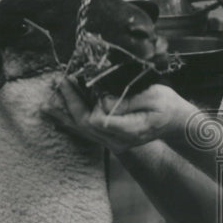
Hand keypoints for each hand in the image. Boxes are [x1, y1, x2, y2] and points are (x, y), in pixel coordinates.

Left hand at [44, 79, 192, 154]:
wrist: (176, 122)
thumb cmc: (167, 106)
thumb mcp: (153, 96)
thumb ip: (126, 100)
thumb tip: (100, 98)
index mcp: (129, 131)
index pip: (98, 120)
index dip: (92, 103)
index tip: (96, 87)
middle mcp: (118, 141)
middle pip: (84, 125)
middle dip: (69, 102)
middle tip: (59, 80)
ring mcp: (113, 142)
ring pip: (81, 129)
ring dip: (64, 112)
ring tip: (46, 101)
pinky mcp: (110, 137)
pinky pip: (85, 129)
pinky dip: (70, 118)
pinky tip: (58, 110)